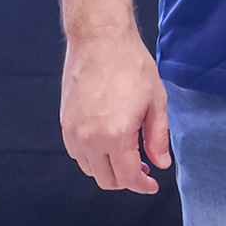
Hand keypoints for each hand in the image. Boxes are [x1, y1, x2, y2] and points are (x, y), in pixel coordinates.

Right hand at [60, 30, 170, 193]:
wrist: (100, 39)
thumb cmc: (131, 65)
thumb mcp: (156, 102)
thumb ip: (158, 138)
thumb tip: (161, 163)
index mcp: (115, 135)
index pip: (127, 177)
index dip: (141, 186)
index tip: (152, 184)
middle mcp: (89, 138)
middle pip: (106, 179)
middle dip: (126, 181)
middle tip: (143, 169)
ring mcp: (73, 131)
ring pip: (89, 169)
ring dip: (108, 169)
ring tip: (127, 156)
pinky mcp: (64, 122)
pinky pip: (77, 153)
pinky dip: (93, 157)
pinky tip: (108, 144)